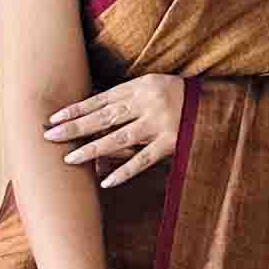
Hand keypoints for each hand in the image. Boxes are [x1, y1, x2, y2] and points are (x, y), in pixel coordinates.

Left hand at [42, 73, 184, 187]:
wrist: (219, 104)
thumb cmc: (181, 97)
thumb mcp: (154, 88)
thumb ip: (129, 98)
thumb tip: (94, 111)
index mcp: (141, 86)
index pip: (101, 98)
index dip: (77, 109)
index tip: (54, 117)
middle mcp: (147, 102)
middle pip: (104, 116)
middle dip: (75, 127)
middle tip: (50, 136)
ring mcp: (160, 123)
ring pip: (119, 138)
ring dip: (92, 149)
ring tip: (69, 159)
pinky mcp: (172, 143)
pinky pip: (143, 160)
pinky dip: (124, 172)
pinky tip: (105, 182)